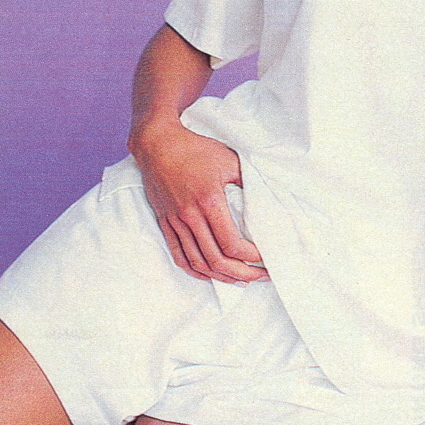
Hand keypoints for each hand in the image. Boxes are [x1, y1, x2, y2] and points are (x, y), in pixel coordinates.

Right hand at [131, 117, 266, 283]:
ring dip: (220, 276)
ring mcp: (175, 221)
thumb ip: (248, 180)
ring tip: (240, 280)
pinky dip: (195, 270)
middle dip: (241, 273)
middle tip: (260, 277)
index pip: (231, 243)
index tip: (264, 257)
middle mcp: (190, 216)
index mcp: (209, 201)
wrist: (158, 144)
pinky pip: (179, 254)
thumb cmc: (196, 149)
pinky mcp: (165, 222)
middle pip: (216, 260)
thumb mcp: (229, 159)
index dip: (250, 256)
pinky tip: (209, 274)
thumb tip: (266, 197)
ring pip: (197, 262)